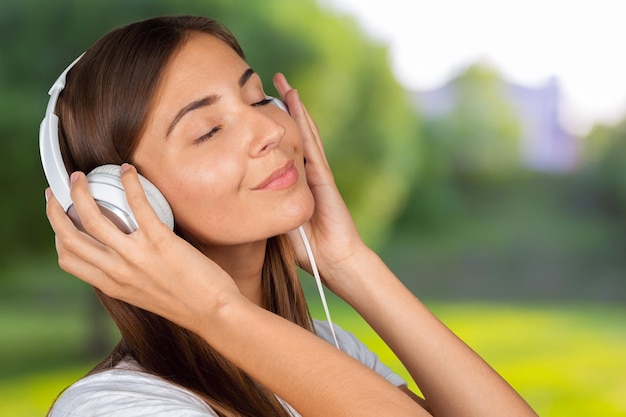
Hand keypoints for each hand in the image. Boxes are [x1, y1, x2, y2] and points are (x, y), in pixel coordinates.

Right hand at [45, 164, 240, 331]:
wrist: (213, 312)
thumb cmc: (186, 303)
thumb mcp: (143, 296)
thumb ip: (126, 277)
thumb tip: (121, 256)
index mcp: (111, 285)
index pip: (68, 258)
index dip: (58, 234)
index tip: (61, 218)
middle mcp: (117, 271)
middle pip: (70, 236)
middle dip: (56, 209)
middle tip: (58, 191)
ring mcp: (136, 255)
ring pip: (92, 218)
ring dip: (80, 192)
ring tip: (80, 177)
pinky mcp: (160, 241)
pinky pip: (137, 204)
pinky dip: (129, 183)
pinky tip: (128, 171)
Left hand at [272, 73, 368, 290]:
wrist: (333, 259)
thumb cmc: (304, 247)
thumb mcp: (273, 223)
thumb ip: (260, 208)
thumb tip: (231, 199)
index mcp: (292, 181)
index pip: (278, 149)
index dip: (268, 129)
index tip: (252, 110)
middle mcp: (304, 170)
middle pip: (291, 132)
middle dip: (279, 108)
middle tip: (264, 84)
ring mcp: (315, 170)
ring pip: (302, 130)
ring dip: (292, 105)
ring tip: (281, 82)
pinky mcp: (322, 174)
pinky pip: (310, 140)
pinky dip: (303, 119)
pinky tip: (295, 100)